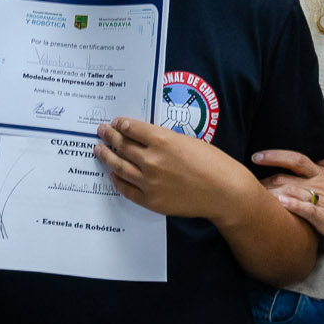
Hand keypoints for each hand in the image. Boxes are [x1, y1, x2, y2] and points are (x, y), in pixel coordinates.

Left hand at [96, 118, 257, 223]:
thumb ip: (163, 139)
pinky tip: (113, 175)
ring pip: (119, 166)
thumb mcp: (186, 140)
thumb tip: (142, 138)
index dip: (120, 124)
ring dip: (107, 156)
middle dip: (109, 136)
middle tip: (101, 131)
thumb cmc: (212, 163)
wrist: (224, 192)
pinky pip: (126, 189)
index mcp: (162, 140)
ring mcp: (149, 182)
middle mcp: (152, 160)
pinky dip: (117, 180)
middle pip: (122, 145)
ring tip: (99, 150)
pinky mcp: (151, 200)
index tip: (115, 122)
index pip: (131, 129)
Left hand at [253, 150, 323, 248]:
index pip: (295, 159)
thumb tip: (315, 159)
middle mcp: (321, 183)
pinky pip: (306, 209)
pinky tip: (278, 204)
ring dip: (271, 192)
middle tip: (246, 181)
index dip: (274, 156)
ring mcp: (323, 200)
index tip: (256, 156)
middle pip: (287, 175)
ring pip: (292, 190)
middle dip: (264, 178)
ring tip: (253, 193)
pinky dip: (291, 205)